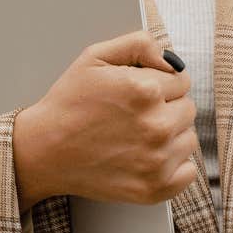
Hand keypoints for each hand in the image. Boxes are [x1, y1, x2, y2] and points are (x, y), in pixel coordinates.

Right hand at [13, 30, 197, 208]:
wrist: (43, 151)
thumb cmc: (68, 104)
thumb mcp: (95, 57)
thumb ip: (139, 44)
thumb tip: (171, 58)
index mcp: (145, 90)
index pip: (181, 79)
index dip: (159, 83)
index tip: (137, 93)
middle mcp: (156, 125)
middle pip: (188, 108)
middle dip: (166, 107)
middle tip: (133, 115)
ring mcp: (157, 160)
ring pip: (188, 138)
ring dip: (170, 136)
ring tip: (135, 137)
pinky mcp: (155, 188)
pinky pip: (188, 172)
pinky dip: (174, 166)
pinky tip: (147, 158)